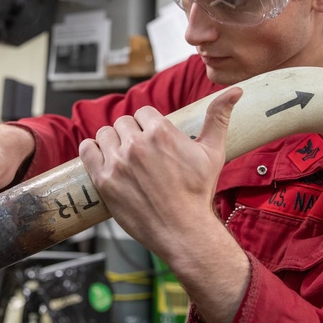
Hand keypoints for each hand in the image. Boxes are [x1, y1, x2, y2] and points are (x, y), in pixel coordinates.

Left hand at [78, 88, 242, 262]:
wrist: (183, 231)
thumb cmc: (199, 193)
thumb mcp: (213, 152)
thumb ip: (218, 117)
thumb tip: (235, 91)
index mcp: (160, 132)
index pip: (143, 113)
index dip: (148, 126)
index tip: (153, 140)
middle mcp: (137, 144)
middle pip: (123, 122)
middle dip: (131, 134)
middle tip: (141, 153)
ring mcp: (118, 162)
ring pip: (105, 134)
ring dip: (112, 142)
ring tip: (124, 157)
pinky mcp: (103, 180)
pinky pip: (87, 150)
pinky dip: (92, 151)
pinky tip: (103, 158)